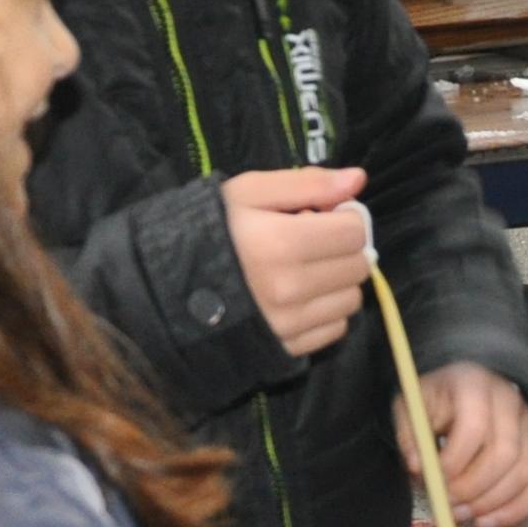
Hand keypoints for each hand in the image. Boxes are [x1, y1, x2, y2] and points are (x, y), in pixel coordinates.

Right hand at [223, 166, 372, 356]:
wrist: (169, 285)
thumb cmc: (211, 230)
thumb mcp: (248, 191)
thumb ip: (306, 183)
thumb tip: (358, 179)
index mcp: (281, 242)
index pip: (354, 231)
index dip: (345, 218)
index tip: (323, 216)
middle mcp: (289, 288)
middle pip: (358, 266)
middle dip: (343, 249)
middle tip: (313, 243)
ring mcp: (288, 323)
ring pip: (351, 300)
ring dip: (337, 282)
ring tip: (306, 271)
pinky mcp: (287, 347)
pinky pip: (335, 329)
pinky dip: (325, 311)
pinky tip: (300, 298)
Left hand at [400, 361, 527, 526]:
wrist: (461, 386)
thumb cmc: (434, 399)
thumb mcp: (411, 408)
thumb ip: (410, 437)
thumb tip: (419, 469)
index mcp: (476, 384)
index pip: (475, 427)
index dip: (456, 461)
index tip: (434, 481)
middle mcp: (511, 401)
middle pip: (505, 454)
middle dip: (474, 488)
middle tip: (448, 506)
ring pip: (525, 473)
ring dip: (493, 503)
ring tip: (462, 516)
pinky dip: (516, 510)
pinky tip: (488, 522)